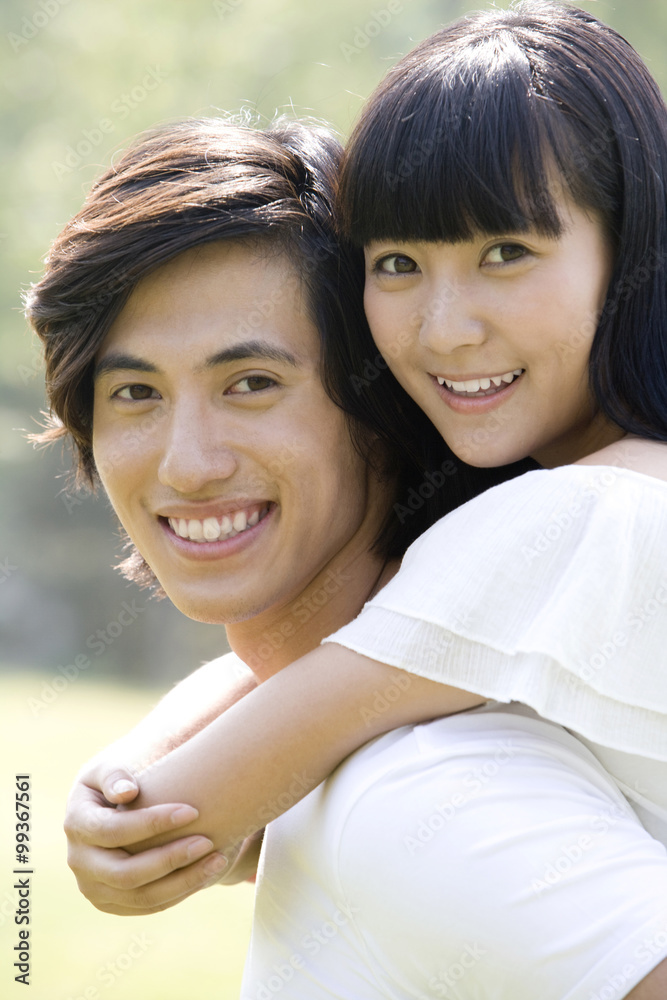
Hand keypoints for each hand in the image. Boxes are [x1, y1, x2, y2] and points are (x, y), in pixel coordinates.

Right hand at [64, 768, 228, 914]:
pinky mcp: (112, 903)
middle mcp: (79, 861)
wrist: (112, 806)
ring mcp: (94, 887)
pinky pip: (148, 906)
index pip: (113, 830)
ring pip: (141, 897)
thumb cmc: (117, 779)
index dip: (153, 823)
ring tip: (218, 859)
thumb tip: (127, 792)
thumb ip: (115, 774)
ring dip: (183, 881)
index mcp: (76, 823)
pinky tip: (207, 872)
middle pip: (126, 873)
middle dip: (170, 858)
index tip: (192, 810)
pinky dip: (180, 892)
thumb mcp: (109, 767)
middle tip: (208, 841)